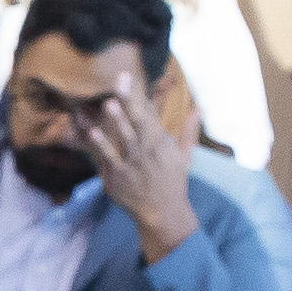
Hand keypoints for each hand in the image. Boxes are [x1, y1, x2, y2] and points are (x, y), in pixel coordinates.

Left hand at [80, 77, 197, 253]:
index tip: (129, 77)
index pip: (148, 114)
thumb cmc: (172, 181)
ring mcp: (133, 163)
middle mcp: (148, 150)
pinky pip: (109, 159)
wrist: (163, 212)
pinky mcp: (119, 177)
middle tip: (119, 83)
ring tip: (108, 104)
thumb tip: (199, 109)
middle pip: (137, 122)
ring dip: (117, 121)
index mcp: (161, 143)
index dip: (138, 95)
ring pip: (124, 139)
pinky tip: (92, 133)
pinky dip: (102, 146)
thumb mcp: (185, 155)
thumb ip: (188, 130)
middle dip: (129, 102)